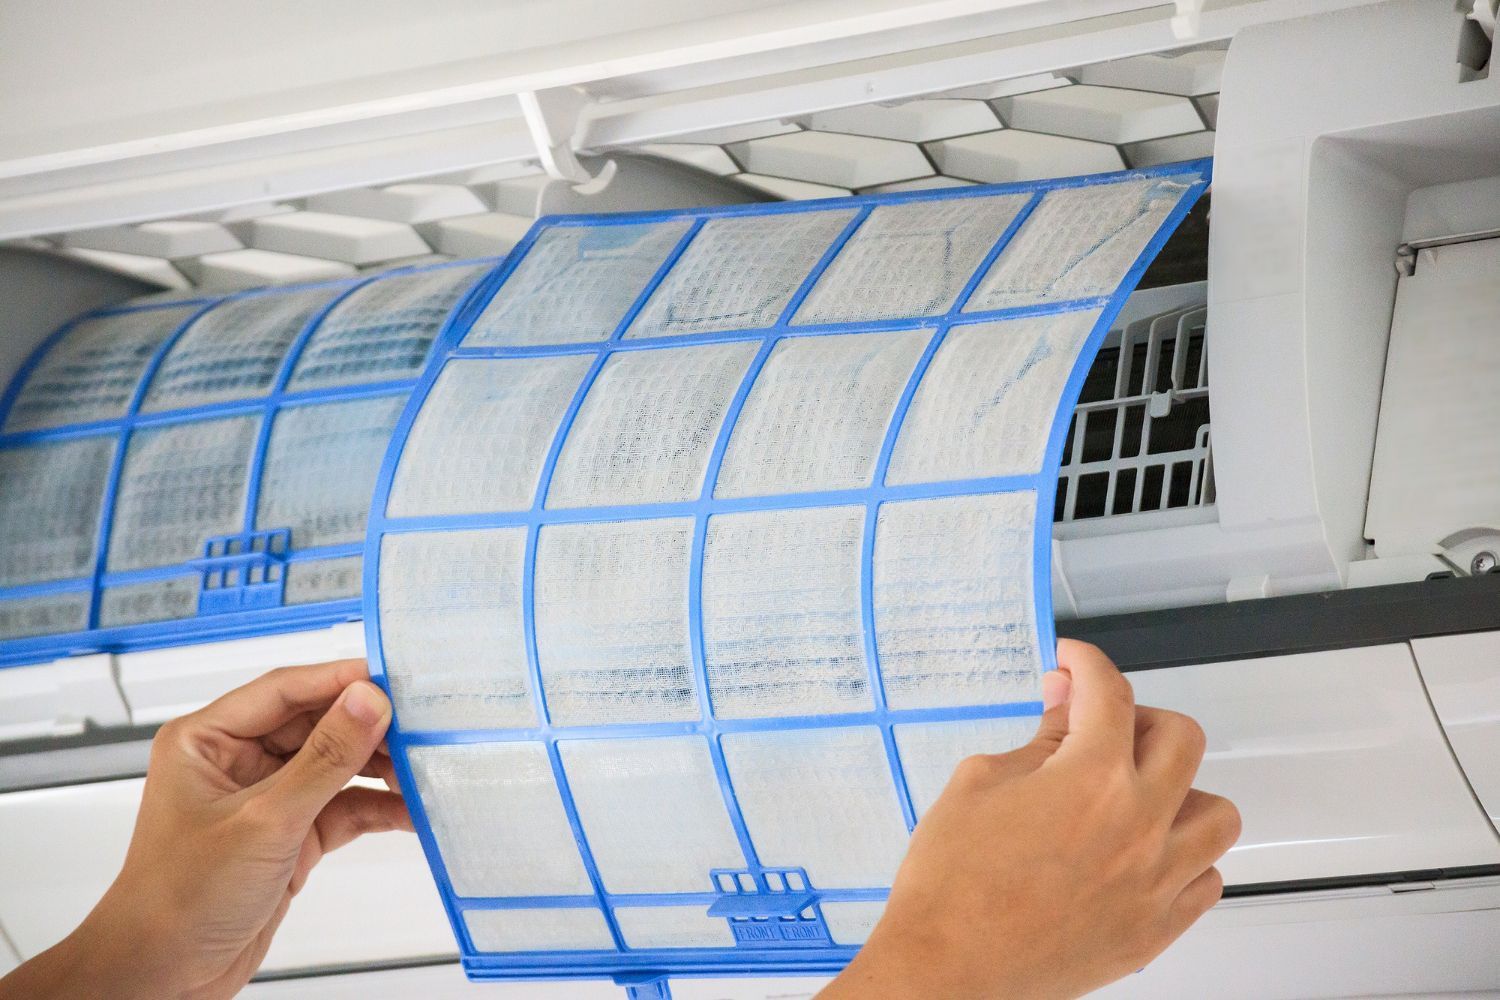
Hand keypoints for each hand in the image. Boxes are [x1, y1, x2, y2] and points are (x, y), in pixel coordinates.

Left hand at [0, 659, 413, 999]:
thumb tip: (367, 702)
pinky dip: (377, 808)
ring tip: (423, 766)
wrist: (161, 976)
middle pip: (318, 723)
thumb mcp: (264, 821)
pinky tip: (410, 810)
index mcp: (207, 739)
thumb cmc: (177, 900)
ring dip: (380, 768)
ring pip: (336, 764)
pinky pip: (343, 806)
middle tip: (420, 725)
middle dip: (369, 727)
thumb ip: (324, 759)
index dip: (341, 680)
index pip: (285, 690)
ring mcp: (266, 798)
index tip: (391, 679)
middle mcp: (236, 761)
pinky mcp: (290, 834)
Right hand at [819, 640, 1239, 999]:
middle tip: (1101, 727)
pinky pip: (1207, 879)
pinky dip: (1185, 857)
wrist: (948, 967)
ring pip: (1216, 813)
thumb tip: (1066, 715)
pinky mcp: (1155, 929)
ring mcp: (1155, 882)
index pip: (1109, 692)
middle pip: (1182, 738)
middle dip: (1139, 717)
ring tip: (1137, 795)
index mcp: (1091, 780)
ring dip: (1181, 790)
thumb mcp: (979, 784)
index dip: (1087, 664)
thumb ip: (1038, 744)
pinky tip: (1146, 853)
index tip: (1074, 665)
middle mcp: (1138, 826)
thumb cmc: (951, 885)